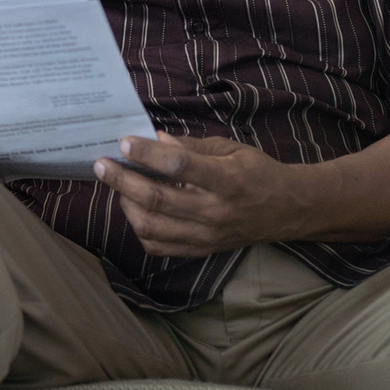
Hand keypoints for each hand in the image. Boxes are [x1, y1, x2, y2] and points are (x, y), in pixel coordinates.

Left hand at [93, 132, 305, 257]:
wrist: (287, 210)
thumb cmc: (256, 172)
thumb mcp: (229, 149)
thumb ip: (189, 146)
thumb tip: (153, 138)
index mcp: (227, 181)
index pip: (179, 167)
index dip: (147, 153)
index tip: (124, 141)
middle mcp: (214, 212)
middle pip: (156, 200)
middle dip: (121, 180)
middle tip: (101, 164)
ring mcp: (206, 237)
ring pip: (150, 226)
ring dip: (125, 204)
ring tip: (117, 184)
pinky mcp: (200, 251)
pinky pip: (157, 246)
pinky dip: (139, 228)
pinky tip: (134, 208)